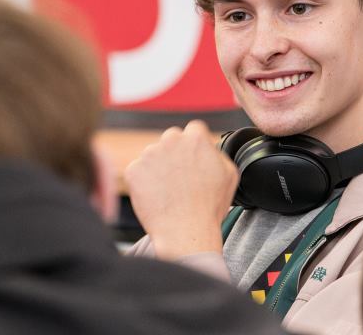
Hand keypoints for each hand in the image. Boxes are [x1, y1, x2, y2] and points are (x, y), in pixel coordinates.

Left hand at [124, 120, 238, 259]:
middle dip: (174, 153)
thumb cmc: (210, 207)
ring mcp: (150, 154)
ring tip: (169, 192)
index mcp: (196, 137)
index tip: (193, 160)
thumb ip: (217, 154)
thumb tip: (209, 149)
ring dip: (158, 167)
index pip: (194, 130)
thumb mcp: (230, 174)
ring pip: (153, 155)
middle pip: (171, 139)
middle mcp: (171, 139)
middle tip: (180, 178)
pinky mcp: (133, 170)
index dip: (194, 146)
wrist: (185, 232)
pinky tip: (156, 198)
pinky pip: (138, 171)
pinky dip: (144, 183)